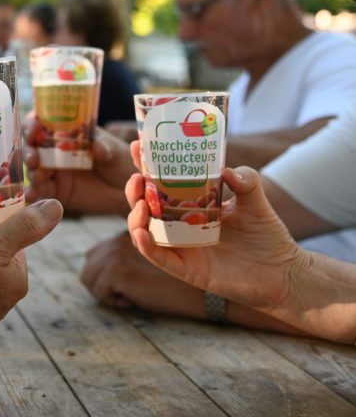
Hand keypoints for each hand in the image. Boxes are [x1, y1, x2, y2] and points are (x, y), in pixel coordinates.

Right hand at [23, 112, 135, 214]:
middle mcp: (54, 150)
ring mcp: (53, 171)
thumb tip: (96, 147)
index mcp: (65, 132)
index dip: (32, 124)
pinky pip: (39, 191)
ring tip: (40, 176)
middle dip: (29, 151)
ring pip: (33, 169)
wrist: (128, 189)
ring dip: (32, 171)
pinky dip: (32, 192)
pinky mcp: (55, 190)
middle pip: (31, 146)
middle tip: (34, 158)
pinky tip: (31, 195)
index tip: (34, 127)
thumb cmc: (120, 161)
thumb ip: (104, 146)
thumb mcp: (115, 150)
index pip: (41, 123)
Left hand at [80, 232, 207, 318]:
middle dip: (102, 280)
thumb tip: (106, 268)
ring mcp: (116, 253)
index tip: (124, 283)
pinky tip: (133, 299)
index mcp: (127, 233)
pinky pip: (99, 290)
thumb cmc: (182, 277)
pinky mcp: (117, 270)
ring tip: (129, 294)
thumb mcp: (155, 257)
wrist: (201, 290)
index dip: (105, 269)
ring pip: (88, 276)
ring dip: (106, 290)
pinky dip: (113, 301)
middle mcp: (119, 238)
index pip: (97, 251)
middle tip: (126, 290)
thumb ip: (134, 254)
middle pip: (89, 262)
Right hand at [126, 166, 306, 310]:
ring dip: (135, 217)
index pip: (160, 182)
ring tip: (142, 205)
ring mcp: (180, 247)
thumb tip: (227, 170)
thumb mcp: (255, 200)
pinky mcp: (185, 269)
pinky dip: (145, 246)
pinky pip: (158, 257)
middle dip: (134, 191)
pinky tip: (142, 234)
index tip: (137, 146)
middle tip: (137, 178)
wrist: (283, 272)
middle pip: (144, 205)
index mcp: (189, 205)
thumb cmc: (266, 235)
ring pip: (144, 231)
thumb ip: (246, 180)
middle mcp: (179, 225)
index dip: (144, 165)